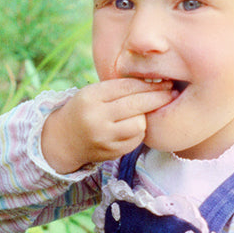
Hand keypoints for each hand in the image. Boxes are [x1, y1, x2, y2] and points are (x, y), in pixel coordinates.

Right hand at [40, 79, 174, 171]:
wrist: (62, 140)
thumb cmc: (83, 110)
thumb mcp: (92, 93)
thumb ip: (118, 88)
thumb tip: (154, 83)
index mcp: (90, 97)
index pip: (126, 87)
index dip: (148, 84)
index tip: (164, 81)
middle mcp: (96, 117)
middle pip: (136, 104)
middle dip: (158, 97)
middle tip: (171, 91)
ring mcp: (103, 137)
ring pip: (139, 124)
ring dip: (146, 117)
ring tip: (145, 112)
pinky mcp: (110, 152)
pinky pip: (136, 140)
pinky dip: (139, 132)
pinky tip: (135, 126)